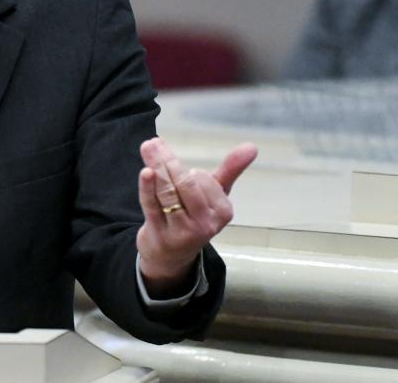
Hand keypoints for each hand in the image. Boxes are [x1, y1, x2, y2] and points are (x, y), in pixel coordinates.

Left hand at [136, 137, 256, 296]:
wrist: (171, 255)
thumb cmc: (195, 217)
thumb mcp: (215, 195)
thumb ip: (231, 170)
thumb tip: (252, 146)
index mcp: (223, 212)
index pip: (205, 181)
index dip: (192, 171)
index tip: (184, 168)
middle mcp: (204, 223)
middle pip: (185, 185)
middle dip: (169, 161)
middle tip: (153, 142)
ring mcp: (181, 230)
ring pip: (168, 193)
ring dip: (156, 167)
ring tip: (148, 147)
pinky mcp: (159, 233)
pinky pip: (152, 205)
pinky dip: (147, 187)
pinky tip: (145, 171)